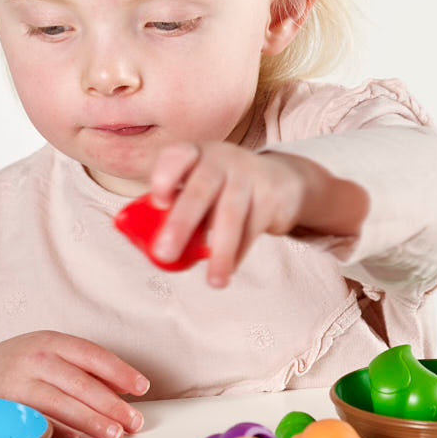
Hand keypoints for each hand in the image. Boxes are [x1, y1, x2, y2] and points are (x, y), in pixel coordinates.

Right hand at [0, 331, 148, 437]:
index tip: (141, 388)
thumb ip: (82, 369)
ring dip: (92, 422)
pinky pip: (36, 423)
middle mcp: (34, 359)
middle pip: (81, 384)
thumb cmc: (19, 367)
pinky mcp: (5, 409)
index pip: (93, 356)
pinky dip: (58, 434)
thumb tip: (121, 388)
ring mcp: (17, 384)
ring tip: (114, 434)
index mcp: (50, 342)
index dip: (120, 372)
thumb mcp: (49, 355)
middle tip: (133, 422)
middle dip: (112, 405)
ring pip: (62, 405)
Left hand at [147, 141, 313, 287]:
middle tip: (164, 254)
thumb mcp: (201, 185)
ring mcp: (248, 176)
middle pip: (200, 190)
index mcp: (195, 155)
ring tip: (213, 282)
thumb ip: (178, 208)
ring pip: (231, 214)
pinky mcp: (270, 196)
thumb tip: (154, 251)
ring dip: (221, 251)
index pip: (178, 156)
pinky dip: (239, 254)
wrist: (281, 181)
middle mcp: (221, 160)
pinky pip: (252, 229)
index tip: (158, 203)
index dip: (165, 177)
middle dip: (181, 223)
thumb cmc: (225, 189)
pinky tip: (228, 271)